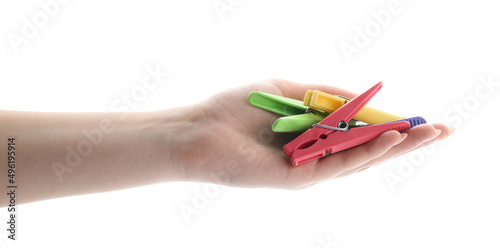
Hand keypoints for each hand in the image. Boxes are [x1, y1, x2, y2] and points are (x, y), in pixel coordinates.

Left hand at [174, 79, 453, 189]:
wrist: (202, 130)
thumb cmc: (240, 108)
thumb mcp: (290, 89)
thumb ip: (326, 95)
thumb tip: (365, 95)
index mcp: (316, 135)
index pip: (363, 132)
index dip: (393, 124)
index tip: (422, 117)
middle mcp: (318, 154)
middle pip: (371, 149)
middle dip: (408, 139)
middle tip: (444, 129)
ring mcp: (311, 169)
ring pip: (362, 160)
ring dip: (397, 146)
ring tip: (430, 134)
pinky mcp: (300, 179)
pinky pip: (340, 165)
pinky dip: (366, 151)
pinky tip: (389, 138)